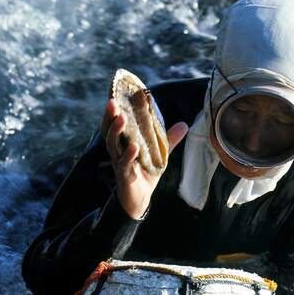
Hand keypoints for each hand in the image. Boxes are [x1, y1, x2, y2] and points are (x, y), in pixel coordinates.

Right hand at [100, 99, 187, 218]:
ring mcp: (119, 164)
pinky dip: (129, 155)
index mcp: (122, 144)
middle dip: (110, 117)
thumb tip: (184, 124)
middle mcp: (117, 152)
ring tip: (122, 118)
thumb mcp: (159, 154)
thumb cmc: (146, 173)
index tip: (113, 94)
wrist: (139, 200)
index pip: (113, 124)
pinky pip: (124, 164)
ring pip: (114, 146)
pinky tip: (134, 146)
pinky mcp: (125, 177)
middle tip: (112, 102)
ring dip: (117, 131)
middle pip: (109, 132)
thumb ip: (168, 140)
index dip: (112, 111)